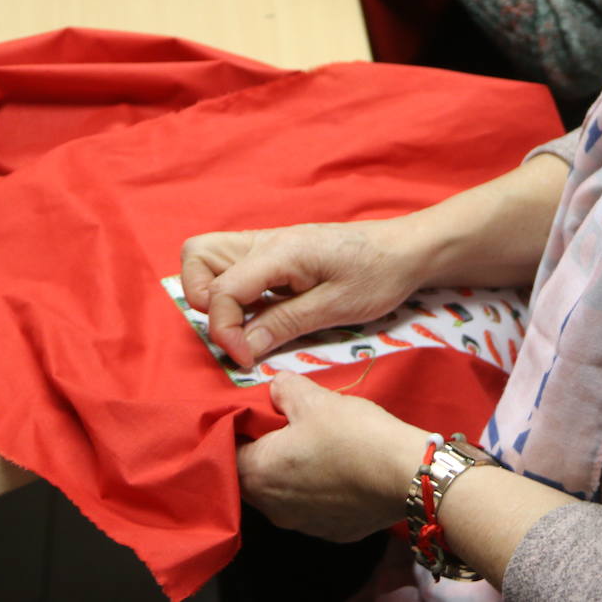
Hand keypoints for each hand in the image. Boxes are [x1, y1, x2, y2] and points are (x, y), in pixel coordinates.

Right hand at [180, 219, 425, 368]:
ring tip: (244, 323)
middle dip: (202, 300)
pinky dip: (232, 290)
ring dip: (212, 293)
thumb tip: (240, 348)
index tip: (248, 359)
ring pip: (208, 257)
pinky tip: (261, 313)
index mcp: (280, 252)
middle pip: (197, 256)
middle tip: (236, 330)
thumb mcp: (336, 308)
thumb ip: (284, 325)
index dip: (226, 331)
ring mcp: (267, 244)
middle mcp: (265, 241)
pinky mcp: (273, 254)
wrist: (404, 250)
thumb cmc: (377, 275)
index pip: (222, 290)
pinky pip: (233, 265)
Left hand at [237, 372, 426, 540]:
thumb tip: (276, 387)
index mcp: (257, 474)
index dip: (237, 431)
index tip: (254, 415)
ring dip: (292, 474)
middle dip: (263, 453)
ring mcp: (303, 525)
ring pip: (284, 495)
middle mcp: (272, 508)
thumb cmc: (352, 434)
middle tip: (285, 427)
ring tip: (316, 447)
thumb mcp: (315, 398)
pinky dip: (319, 491)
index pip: (225, 453)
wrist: (405, 475)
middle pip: (252, 477)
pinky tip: (339, 470)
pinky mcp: (333, 532)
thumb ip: (285, 389)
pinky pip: (314, 508)